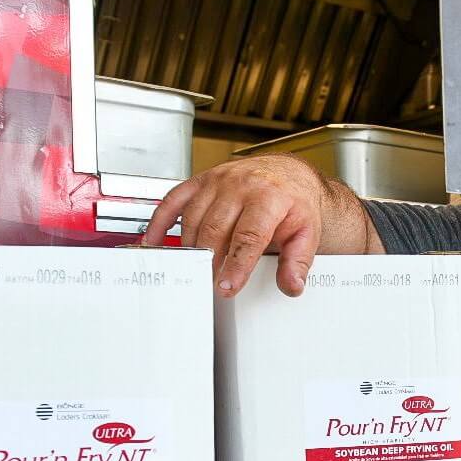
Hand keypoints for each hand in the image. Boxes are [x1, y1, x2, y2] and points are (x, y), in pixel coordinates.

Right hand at [142, 155, 324, 296]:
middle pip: (216, 229)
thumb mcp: (306, 233)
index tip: (226, 286)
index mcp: (269, 198)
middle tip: (207, 284)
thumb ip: (297, 262)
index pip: (248, 236)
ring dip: (191, 248)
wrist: (286, 174)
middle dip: (209, 261)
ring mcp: (217, 181)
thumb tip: (292, 286)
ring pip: (193, 218)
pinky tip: (154, 242)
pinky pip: (173, 200)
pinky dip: (160, 222)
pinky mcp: (200, 181)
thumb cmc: (294, 203)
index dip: (235, 265)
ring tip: (193, 271)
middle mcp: (241, 186)